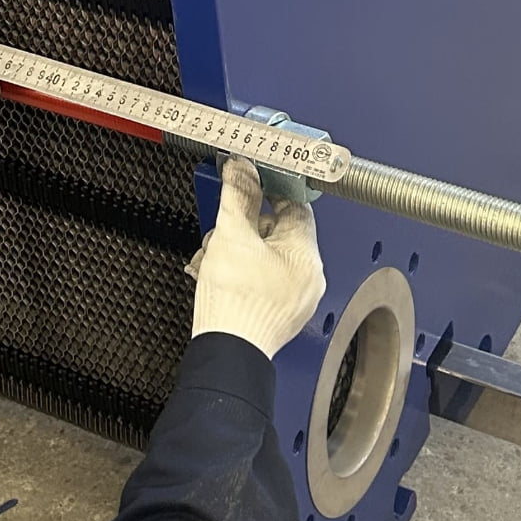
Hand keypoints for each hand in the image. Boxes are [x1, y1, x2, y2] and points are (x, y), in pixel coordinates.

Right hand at [188, 157, 324, 358]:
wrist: (227, 352)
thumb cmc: (235, 302)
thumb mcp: (232, 235)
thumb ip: (238, 195)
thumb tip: (243, 168)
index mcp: (306, 255)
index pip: (295, 207)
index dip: (272, 191)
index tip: (254, 181)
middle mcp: (308, 278)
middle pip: (277, 233)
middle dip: (244, 226)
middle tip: (223, 228)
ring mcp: (294, 299)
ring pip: (266, 258)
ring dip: (236, 250)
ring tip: (213, 257)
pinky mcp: (278, 315)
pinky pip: (262, 281)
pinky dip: (239, 273)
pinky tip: (217, 275)